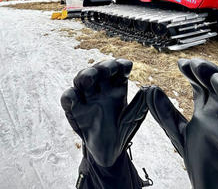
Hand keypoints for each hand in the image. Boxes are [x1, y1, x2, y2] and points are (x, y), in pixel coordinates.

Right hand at [61, 59, 148, 187]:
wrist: (109, 153)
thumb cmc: (122, 132)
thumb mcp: (134, 118)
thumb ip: (140, 104)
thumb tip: (149, 88)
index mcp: (116, 87)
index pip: (117, 68)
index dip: (120, 65)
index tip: (125, 67)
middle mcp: (100, 88)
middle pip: (98, 69)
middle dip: (102, 66)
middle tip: (108, 69)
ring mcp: (86, 97)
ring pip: (81, 79)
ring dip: (84, 76)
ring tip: (89, 80)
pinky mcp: (75, 110)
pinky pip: (68, 98)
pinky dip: (69, 96)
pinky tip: (74, 97)